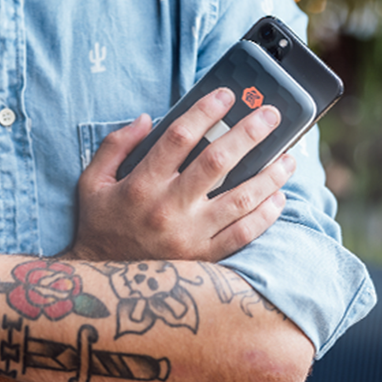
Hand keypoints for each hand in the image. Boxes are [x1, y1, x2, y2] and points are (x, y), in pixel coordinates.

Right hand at [67, 87, 296, 262]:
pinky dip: (265, 216)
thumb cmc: (100, 226)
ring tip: (288, 158)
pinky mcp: (203, 259)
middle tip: (271, 115)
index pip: (179, 138)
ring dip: (268, 175)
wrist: (105, 286)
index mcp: (141, 185)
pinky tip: (278, 197)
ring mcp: (189, 236)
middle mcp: (168, 209)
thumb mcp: (92, 183)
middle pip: (217, 163)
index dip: (205, 112)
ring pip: (239, 199)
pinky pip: (243, 235)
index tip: (226, 95)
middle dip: (248, 134)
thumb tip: (148, 118)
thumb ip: (116, 146)